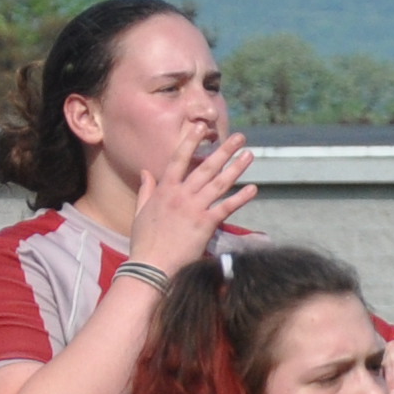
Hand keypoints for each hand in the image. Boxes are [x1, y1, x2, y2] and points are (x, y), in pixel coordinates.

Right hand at [127, 128, 257, 277]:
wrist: (151, 266)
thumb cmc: (144, 242)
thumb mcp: (140, 212)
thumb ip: (146, 190)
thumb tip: (146, 172)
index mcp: (164, 190)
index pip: (178, 159)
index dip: (190, 141)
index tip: (201, 127)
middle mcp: (181, 195)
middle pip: (206, 167)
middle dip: (224, 150)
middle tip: (239, 137)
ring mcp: (194, 208)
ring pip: (219, 183)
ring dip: (236, 168)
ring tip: (249, 155)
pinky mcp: (205, 224)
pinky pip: (227, 207)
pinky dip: (241, 198)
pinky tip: (253, 189)